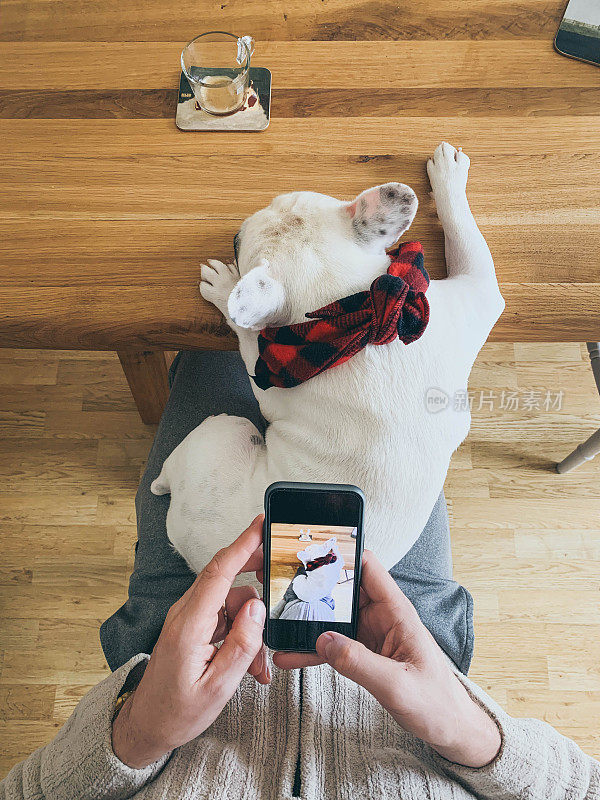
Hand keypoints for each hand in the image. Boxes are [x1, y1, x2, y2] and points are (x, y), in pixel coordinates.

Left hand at [112, 516, 267, 768]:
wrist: (147, 726)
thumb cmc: (176, 711)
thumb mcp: (218, 686)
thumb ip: (242, 645)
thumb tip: (258, 608)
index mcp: (190, 624)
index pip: (219, 572)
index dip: (242, 544)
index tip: (261, 525)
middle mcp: (186, 614)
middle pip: (226, 577)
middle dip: (255, 572)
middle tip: (281, 573)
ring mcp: (188, 619)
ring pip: (230, 603)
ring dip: (250, 625)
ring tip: (258, 663)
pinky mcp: (192, 628)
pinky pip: (223, 618)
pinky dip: (240, 633)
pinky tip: (249, 662)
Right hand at [275, 551, 500, 767]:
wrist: (449, 729)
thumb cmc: (437, 703)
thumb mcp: (397, 685)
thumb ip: (359, 662)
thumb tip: (324, 640)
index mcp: (396, 611)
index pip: (367, 566)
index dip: (341, 554)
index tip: (311, 553)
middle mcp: (382, 616)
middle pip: (343, 588)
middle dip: (313, 586)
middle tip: (282, 588)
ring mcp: (371, 634)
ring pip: (333, 617)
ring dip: (307, 621)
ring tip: (279, 625)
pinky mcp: (364, 653)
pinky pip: (333, 644)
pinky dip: (312, 648)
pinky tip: (291, 655)